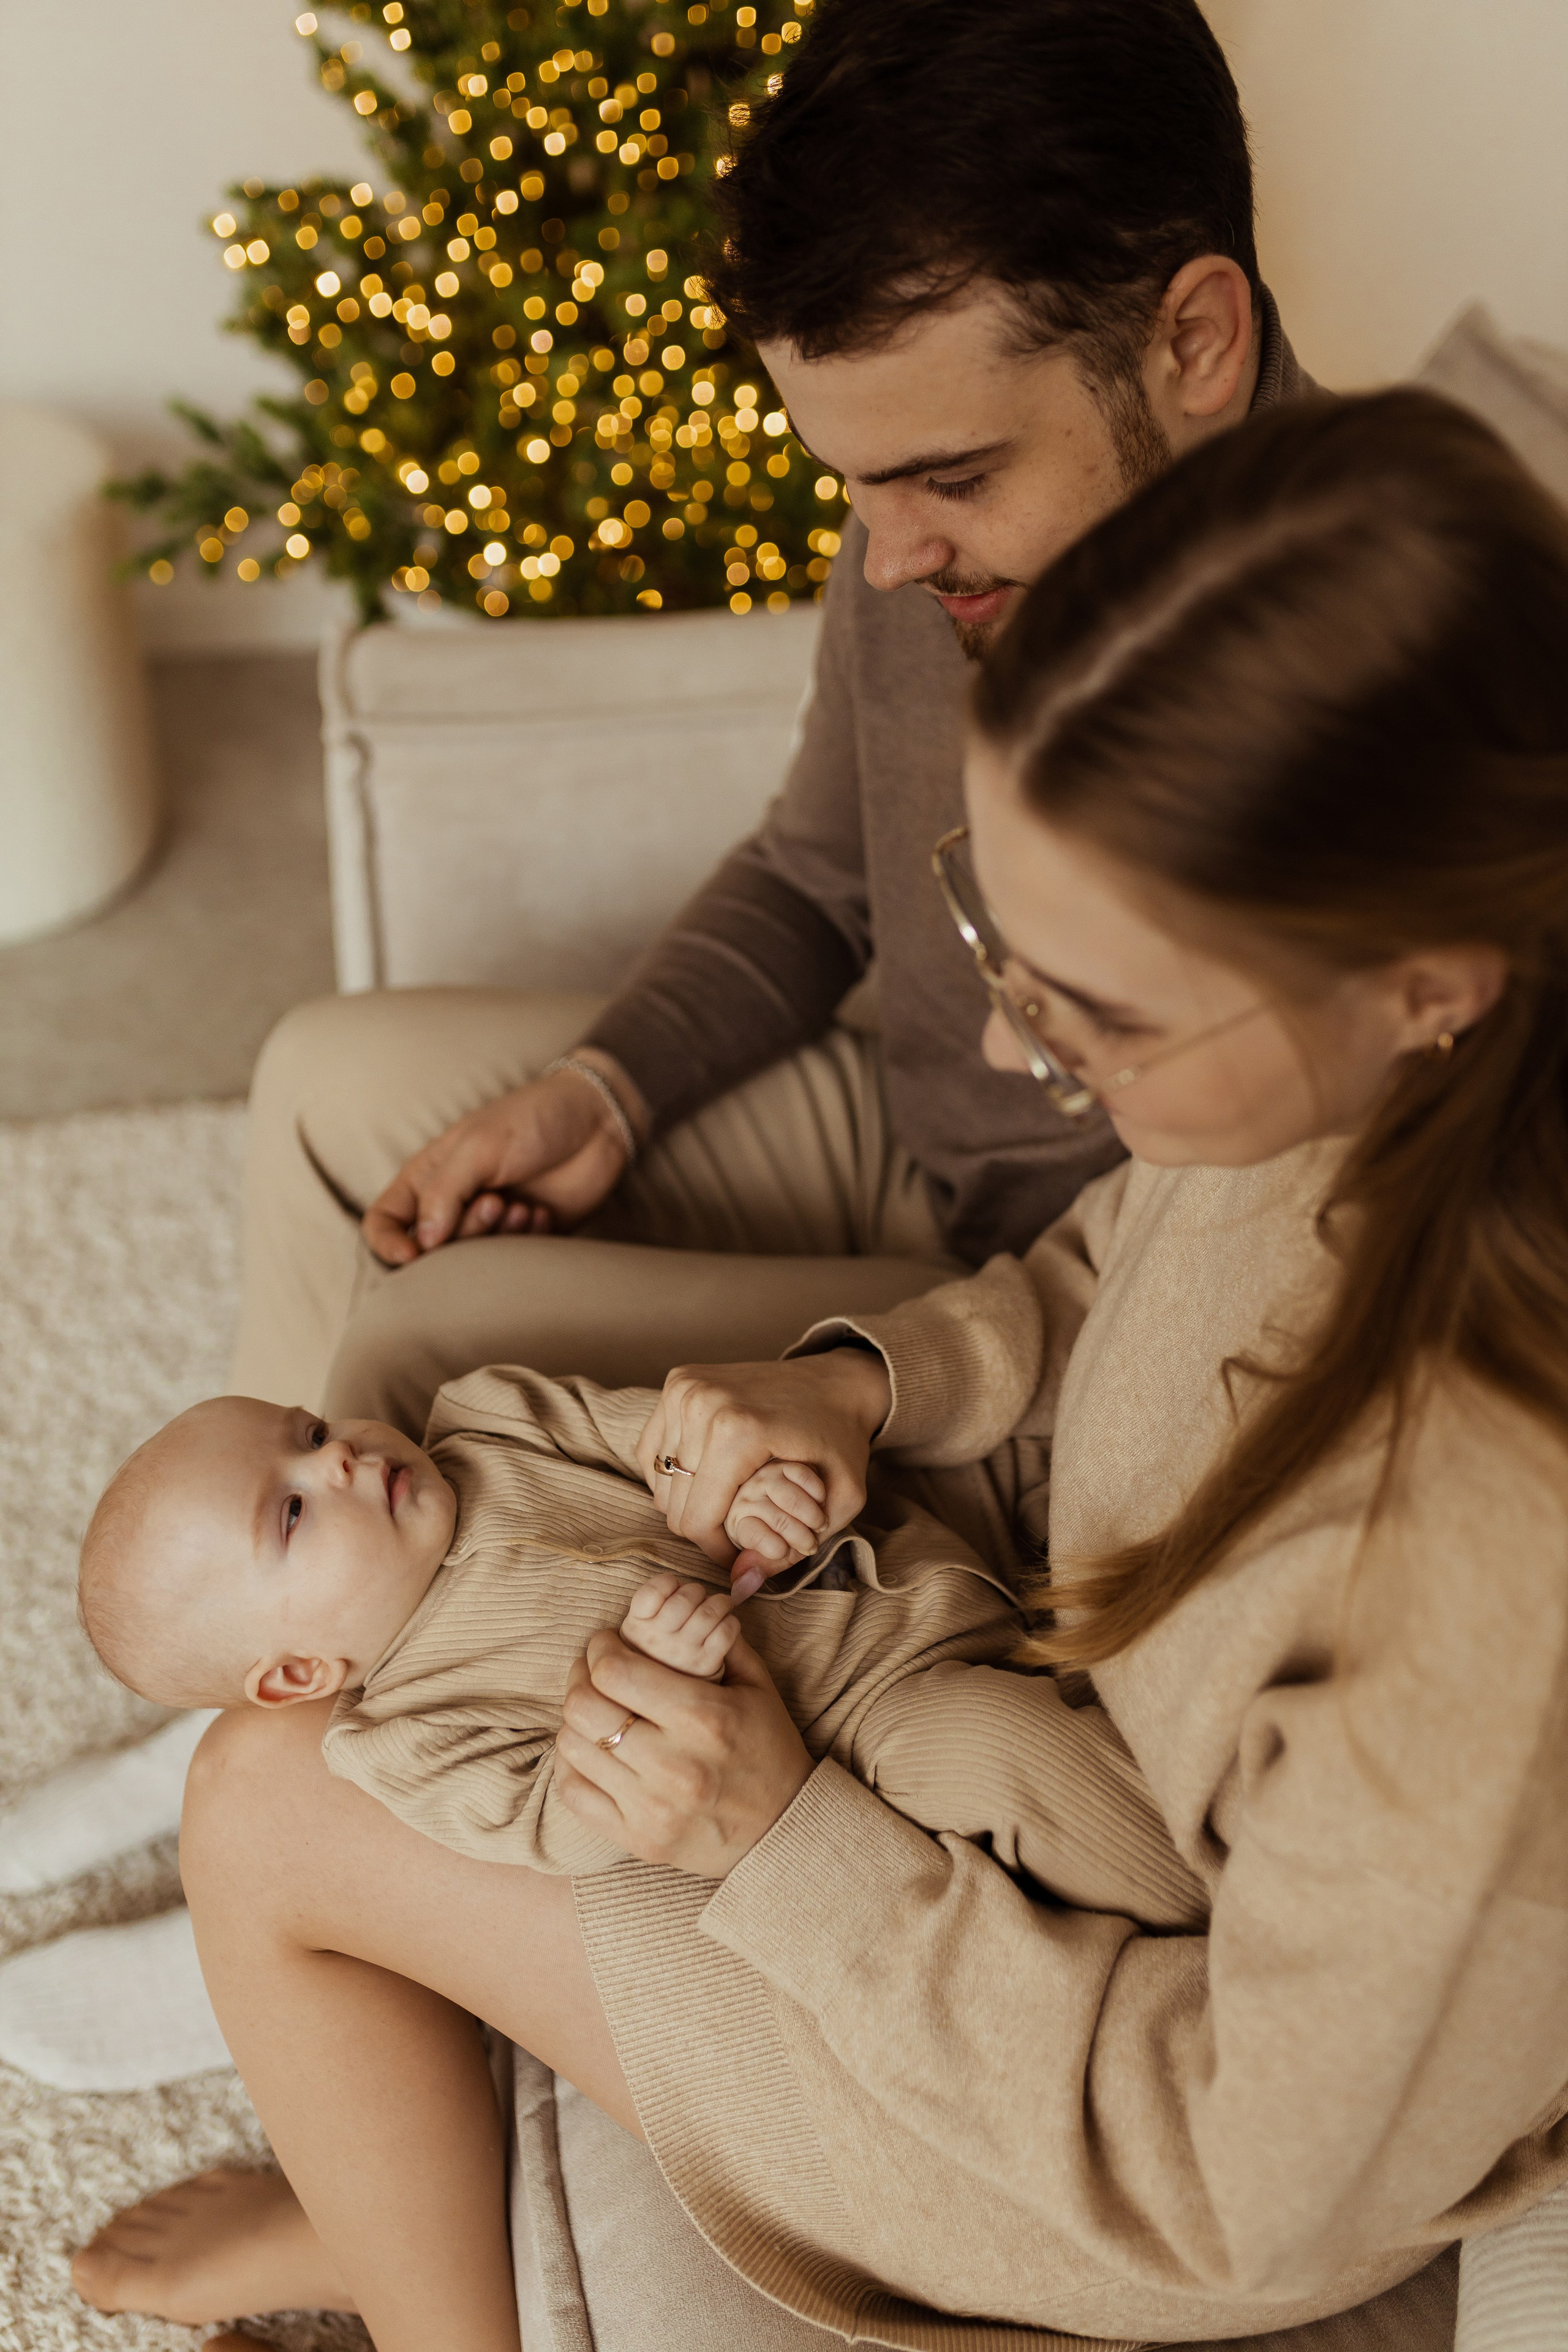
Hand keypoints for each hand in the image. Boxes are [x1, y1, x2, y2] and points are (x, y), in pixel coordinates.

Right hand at [361, 1051, 648, 1266]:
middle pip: (431, 1250)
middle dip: (464, 1234)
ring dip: (496, 1239)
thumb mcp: (479, 1147)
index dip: (387, 1243)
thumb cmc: (531, 1120)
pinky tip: (541, 1213)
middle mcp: (453, 1205)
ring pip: (471, 1262)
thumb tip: (424, 1243)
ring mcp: (489, 1225)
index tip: (414, 1253)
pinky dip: (524, 1242)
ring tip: (521, 1207)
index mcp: (428, 1177)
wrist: (597, 1122)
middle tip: (496, 1203)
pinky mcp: (524, 1240)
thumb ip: (445, 1193)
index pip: (384, 1221)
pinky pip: (511, 1263)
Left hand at [555, 1626, 811, 1875]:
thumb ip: (718, 1640)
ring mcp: (652, 1808)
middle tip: (592, 1670)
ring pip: (573, 1747)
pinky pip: (574, 1793)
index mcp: (703, 1718)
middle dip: (579, 1677)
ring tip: (594, 1708)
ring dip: (575, 1719)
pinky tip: (592, 1748)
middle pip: (584, 1708)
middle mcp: (673, 1765)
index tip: (606, 1642)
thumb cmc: (769, 1749)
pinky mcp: (637, 1838)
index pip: (616, 1672)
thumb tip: (679, 1602)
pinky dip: (572, 1764)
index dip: (600, 1648)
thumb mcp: (758, 1686)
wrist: (784, 1829)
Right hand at [620, 1571, 740, 1680]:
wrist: (663, 1695)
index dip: (668, 1582)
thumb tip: (677, 1582)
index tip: (674, 1587)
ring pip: (709, 1613)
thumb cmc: (655, 1648)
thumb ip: (651, 1602)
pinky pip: (726, 1632)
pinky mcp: (705, 1664)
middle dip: (697, 1591)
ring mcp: (682, 1654)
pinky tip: (725, 1625)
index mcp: (636, 1626)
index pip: (652, 1591)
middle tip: (699, 1597)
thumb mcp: (639, 1627)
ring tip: (720, 1605)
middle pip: (685, 1599)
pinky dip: (730, 1623)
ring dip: (720, 1603)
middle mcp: (657, 1640)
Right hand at [636, 1350, 890, 1583]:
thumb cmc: (840, 1441)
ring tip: (728, 1500)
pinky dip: (674, 1473)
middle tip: (738, 1527)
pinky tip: (707, 1477)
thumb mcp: (839, 1501)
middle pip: (674, 1504)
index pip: (697, 1520)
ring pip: (660, 1481)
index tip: (741, 1554)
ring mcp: (685, 1389)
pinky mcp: (677, 1382)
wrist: (834, 1381)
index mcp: (738, 1430)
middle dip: (705, 1528)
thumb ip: (790, 1549)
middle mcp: (702, 1404)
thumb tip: (740, 1584)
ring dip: (689, 1501)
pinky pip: (652, 1451)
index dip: (717, 1550)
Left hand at [723, 1461, 826, 1599]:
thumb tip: (738, 1590)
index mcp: (738, 1519)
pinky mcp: (784, 1458)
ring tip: (819, 1523)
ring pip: (791, 1499)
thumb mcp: (777, 1548)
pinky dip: (817, 1491)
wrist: (804, 1490)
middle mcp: (745, 1494)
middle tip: (811, 1544)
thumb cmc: (787, 1529)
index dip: (774, 1549)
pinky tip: (821, 1498)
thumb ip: (764, 1564)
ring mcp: (764, 1474)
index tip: (784, 1551)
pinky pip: (802, 1475)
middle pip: (779, 1522)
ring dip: (812, 1516)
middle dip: (802, 1538)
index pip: (751, 1535)